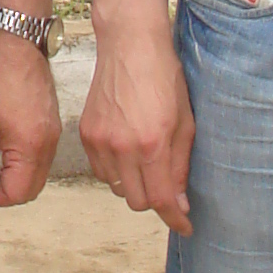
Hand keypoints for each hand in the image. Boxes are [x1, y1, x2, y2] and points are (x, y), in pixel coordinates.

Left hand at [0, 27, 61, 207]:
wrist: (17, 40)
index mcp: (31, 145)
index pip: (18, 194)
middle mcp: (49, 142)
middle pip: (32, 189)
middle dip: (8, 190)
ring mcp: (55, 132)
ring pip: (39, 172)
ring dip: (18, 175)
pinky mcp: (54, 122)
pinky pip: (43, 155)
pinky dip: (27, 159)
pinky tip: (6, 143)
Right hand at [77, 20, 193, 237]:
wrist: (130, 45)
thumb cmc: (164, 78)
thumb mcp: (186, 122)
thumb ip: (181, 165)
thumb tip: (179, 203)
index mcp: (152, 144)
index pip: (162, 199)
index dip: (175, 219)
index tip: (185, 226)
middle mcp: (123, 147)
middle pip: (137, 201)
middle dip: (156, 200)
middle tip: (168, 186)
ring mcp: (101, 141)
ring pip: (117, 189)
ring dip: (134, 185)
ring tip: (146, 163)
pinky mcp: (86, 134)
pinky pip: (100, 171)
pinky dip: (115, 171)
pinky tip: (127, 153)